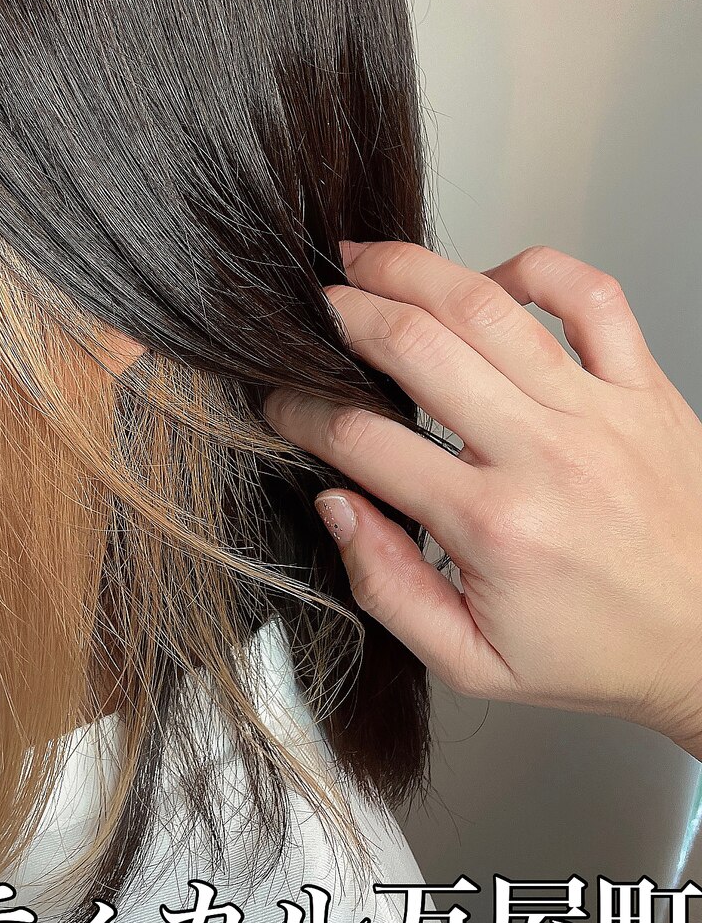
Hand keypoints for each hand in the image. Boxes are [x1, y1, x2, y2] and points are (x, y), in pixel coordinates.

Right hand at [262, 240, 701, 760]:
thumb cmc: (600, 651)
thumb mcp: (472, 661)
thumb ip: (387, 587)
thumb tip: (335, 505)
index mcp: (494, 526)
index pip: (361, 439)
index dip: (300, 411)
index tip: (280, 403)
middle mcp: (544, 455)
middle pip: (414, 346)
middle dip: (345, 315)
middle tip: (314, 310)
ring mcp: (598, 411)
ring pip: (486, 305)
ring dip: (411, 269)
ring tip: (368, 261)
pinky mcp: (643, 388)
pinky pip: (589, 294)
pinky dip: (531, 268)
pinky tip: (490, 281)